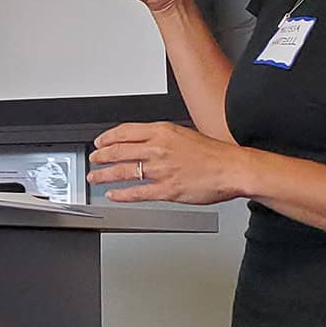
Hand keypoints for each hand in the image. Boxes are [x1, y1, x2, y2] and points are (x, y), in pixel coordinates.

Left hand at [87, 121, 247, 203]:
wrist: (232, 168)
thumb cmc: (213, 154)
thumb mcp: (183, 134)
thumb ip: (162, 138)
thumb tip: (144, 143)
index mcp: (162, 131)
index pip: (125, 132)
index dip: (108, 138)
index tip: (100, 142)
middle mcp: (157, 149)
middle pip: (119, 151)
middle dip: (101, 156)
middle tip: (93, 159)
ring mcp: (160, 170)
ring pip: (123, 172)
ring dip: (104, 175)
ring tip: (95, 178)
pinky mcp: (166, 190)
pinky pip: (137, 192)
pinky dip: (121, 194)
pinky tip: (113, 195)